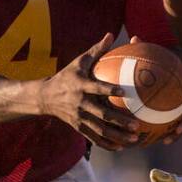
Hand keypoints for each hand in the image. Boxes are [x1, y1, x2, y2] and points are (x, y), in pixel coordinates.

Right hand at [39, 33, 140, 150]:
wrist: (45, 97)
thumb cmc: (67, 76)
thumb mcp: (79, 62)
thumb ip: (96, 50)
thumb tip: (111, 34)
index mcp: (81, 86)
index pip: (96, 88)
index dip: (109, 89)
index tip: (124, 91)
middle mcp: (80, 103)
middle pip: (101, 114)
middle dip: (119, 121)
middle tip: (137, 125)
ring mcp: (79, 118)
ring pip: (100, 130)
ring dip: (117, 136)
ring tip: (134, 139)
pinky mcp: (78, 127)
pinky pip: (94, 138)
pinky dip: (107, 144)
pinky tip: (121, 147)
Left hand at [127, 36, 181, 144]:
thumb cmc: (180, 54)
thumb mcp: (170, 50)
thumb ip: (152, 48)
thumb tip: (133, 38)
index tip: (177, 123)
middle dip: (181, 128)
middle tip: (168, 139)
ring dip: (178, 132)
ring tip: (165, 142)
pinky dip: (175, 124)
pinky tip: (163, 133)